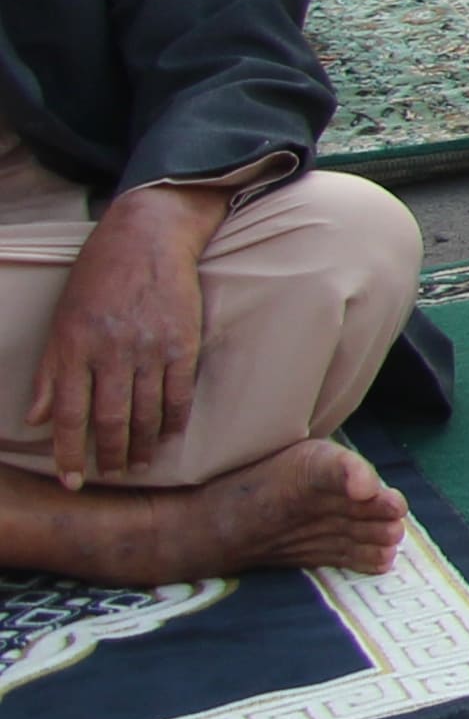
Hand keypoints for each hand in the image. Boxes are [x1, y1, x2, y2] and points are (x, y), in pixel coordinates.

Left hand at [30, 182, 216, 480]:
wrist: (147, 239)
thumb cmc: (97, 279)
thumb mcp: (61, 321)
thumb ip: (50, 373)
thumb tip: (36, 419)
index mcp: (75, 347)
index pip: (69, 414)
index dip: (67, 452)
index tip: (68, 480)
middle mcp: (111, 352)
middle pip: (110, 419)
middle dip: (109, 455)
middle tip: (111, 475)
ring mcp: (150, 348)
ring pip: (146, 412)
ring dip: (142, 445)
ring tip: (139, 463)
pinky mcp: (183, 343)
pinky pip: (178, 392)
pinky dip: (174, 419)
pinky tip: (169, 435)